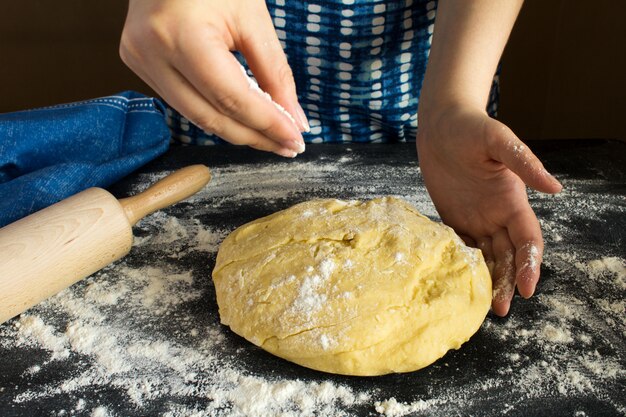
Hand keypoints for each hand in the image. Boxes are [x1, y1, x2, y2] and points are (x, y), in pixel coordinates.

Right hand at [120, 0, 308, 156]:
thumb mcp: (253, 18)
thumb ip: (275, 73)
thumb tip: (294, 120)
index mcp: (181, 35)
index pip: (231, 98)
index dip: (266, 124)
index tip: (295, 140)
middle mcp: (151, 52)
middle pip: (211, 116)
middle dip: (254, 136)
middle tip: (287, 146)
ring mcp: (138, 59)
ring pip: (195, 116)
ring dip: (237, 130)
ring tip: (271, 137)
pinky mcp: (137, 62)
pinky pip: (182, 102)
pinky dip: (215, 113)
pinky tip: (242, 120)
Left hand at [416, 105, 561, 315]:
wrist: (440, 125)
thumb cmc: (471, 127)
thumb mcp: (499, 141)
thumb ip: (524, 163)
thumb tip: (556, 189)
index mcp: (512, 201)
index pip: (528, 240)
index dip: (530, 264)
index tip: (527, 288)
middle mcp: (497, 214)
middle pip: (509, 255)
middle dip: (508, 281)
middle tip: (500, 308)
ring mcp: (476, 218)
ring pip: (488, 256)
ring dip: (488, 279)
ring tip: (482, 305)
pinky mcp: (453, 218)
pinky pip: (461, 247)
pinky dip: (462, 265)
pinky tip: (457, 282)